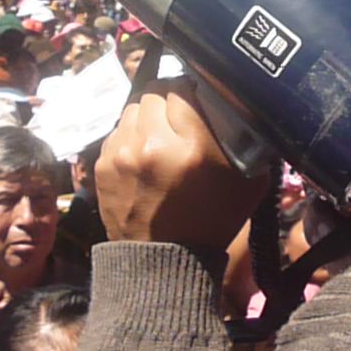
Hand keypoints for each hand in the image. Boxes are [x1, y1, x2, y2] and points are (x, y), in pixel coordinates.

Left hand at [97, 79, 268, 251]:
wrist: (164, 262)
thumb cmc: (213, 219)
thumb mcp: (247, 180)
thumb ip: (245, 138)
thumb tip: (233, 102)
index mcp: (192, 148)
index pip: (184, 88)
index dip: (192, 90)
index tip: (198, 101)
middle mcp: (152, 144)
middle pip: (156, 92)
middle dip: (169, 100)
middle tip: (179, 118)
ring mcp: (122, 153)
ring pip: (134, 107)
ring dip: (148, 115)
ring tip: (160, 135)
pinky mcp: (102, 164)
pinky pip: (118, 130)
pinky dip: (131, 135)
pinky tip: (143, 154)